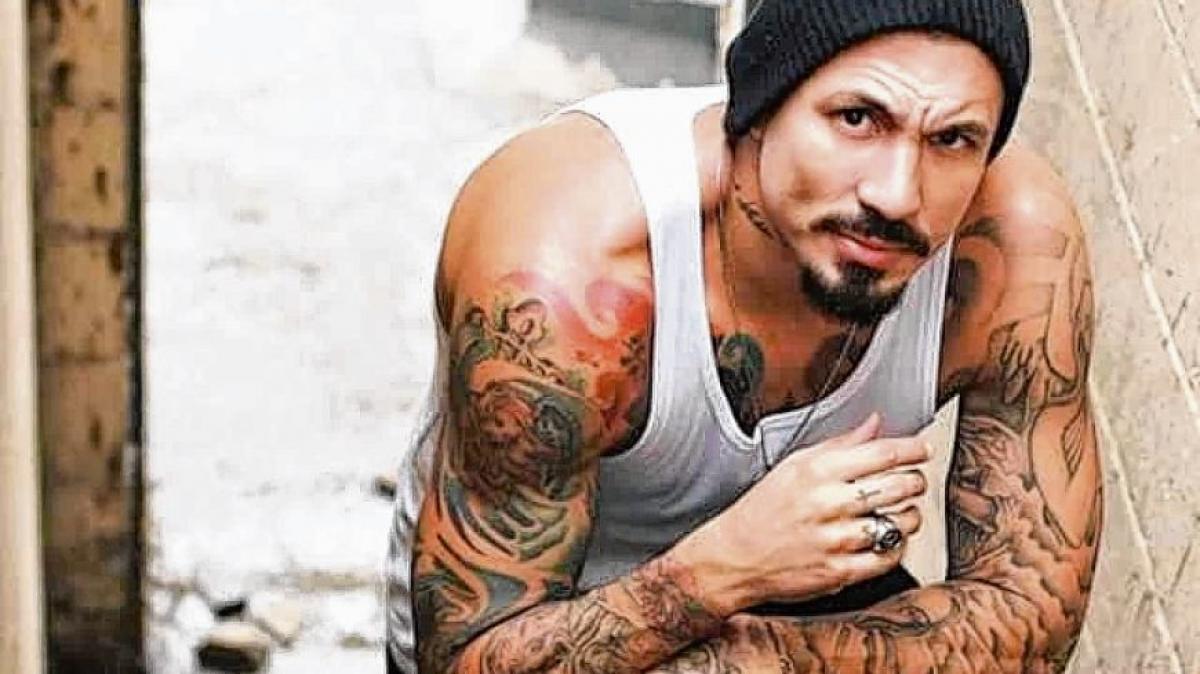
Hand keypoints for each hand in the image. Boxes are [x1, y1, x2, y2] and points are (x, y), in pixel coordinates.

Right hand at [671, 414, 928, 615]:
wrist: (734, 557)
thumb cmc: (763, 510)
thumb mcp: (794, 465)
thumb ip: (839, 444)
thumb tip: (874, 422)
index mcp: (816, 472)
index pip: (882, 453)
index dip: (912, 450)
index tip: (922, 450)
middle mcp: (827, 504)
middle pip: (899, 486)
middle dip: (915, 481)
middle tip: (914, 480)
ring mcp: (834, 540)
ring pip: (900, 523)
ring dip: (910, 515)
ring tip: (901, 512)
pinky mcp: (839, 572)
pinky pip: (888, 557)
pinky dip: (895, 546)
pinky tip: (886, 538)